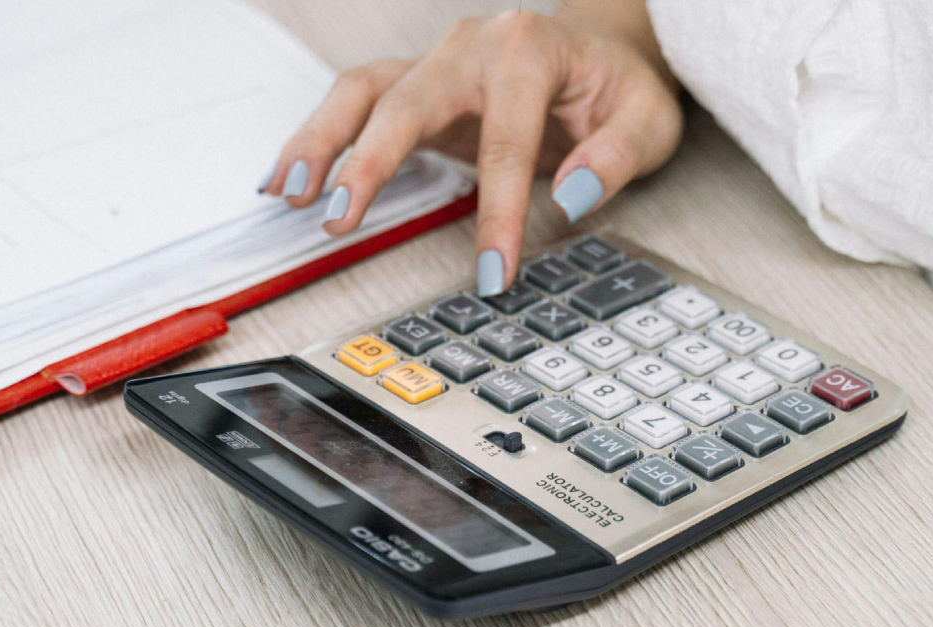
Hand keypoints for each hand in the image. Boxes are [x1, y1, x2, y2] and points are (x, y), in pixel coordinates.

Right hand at [258, 11, 683, 295]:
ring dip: (320, 142)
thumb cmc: (619, 89)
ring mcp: (436, 63)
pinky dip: (317, 140)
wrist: (602, 56)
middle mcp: (470, 46)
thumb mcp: (647, 121)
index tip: (492, 274)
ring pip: (362, 93)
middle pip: (406, 101)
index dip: (498, 214)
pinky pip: (354, 106)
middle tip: (341, 219)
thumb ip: (614, 157)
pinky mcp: (415, 87)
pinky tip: (285, 180)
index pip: (506, 140)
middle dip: (369, 162)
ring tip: (290, 195)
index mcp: (527, 49)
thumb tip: (570, 194)